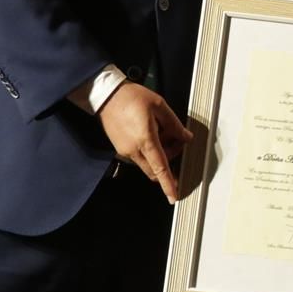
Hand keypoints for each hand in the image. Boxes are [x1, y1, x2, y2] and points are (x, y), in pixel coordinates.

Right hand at [97, 81, 192, 201]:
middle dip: (169, 162)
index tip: (173, 196)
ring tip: (162, 132)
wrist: (106, 95)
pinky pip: (139, 157)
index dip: (168, 184)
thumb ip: (174, 124)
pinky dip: (149, 151)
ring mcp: (125, 151)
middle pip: (155, 169)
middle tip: (177, 142)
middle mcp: (133, 149)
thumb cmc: (130, 97)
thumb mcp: (158, 105)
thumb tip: (186, 136)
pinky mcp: (120, 148)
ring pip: (147, 164)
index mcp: (145, 139)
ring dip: (159, 156)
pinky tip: (151, 133)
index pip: (160, 167)